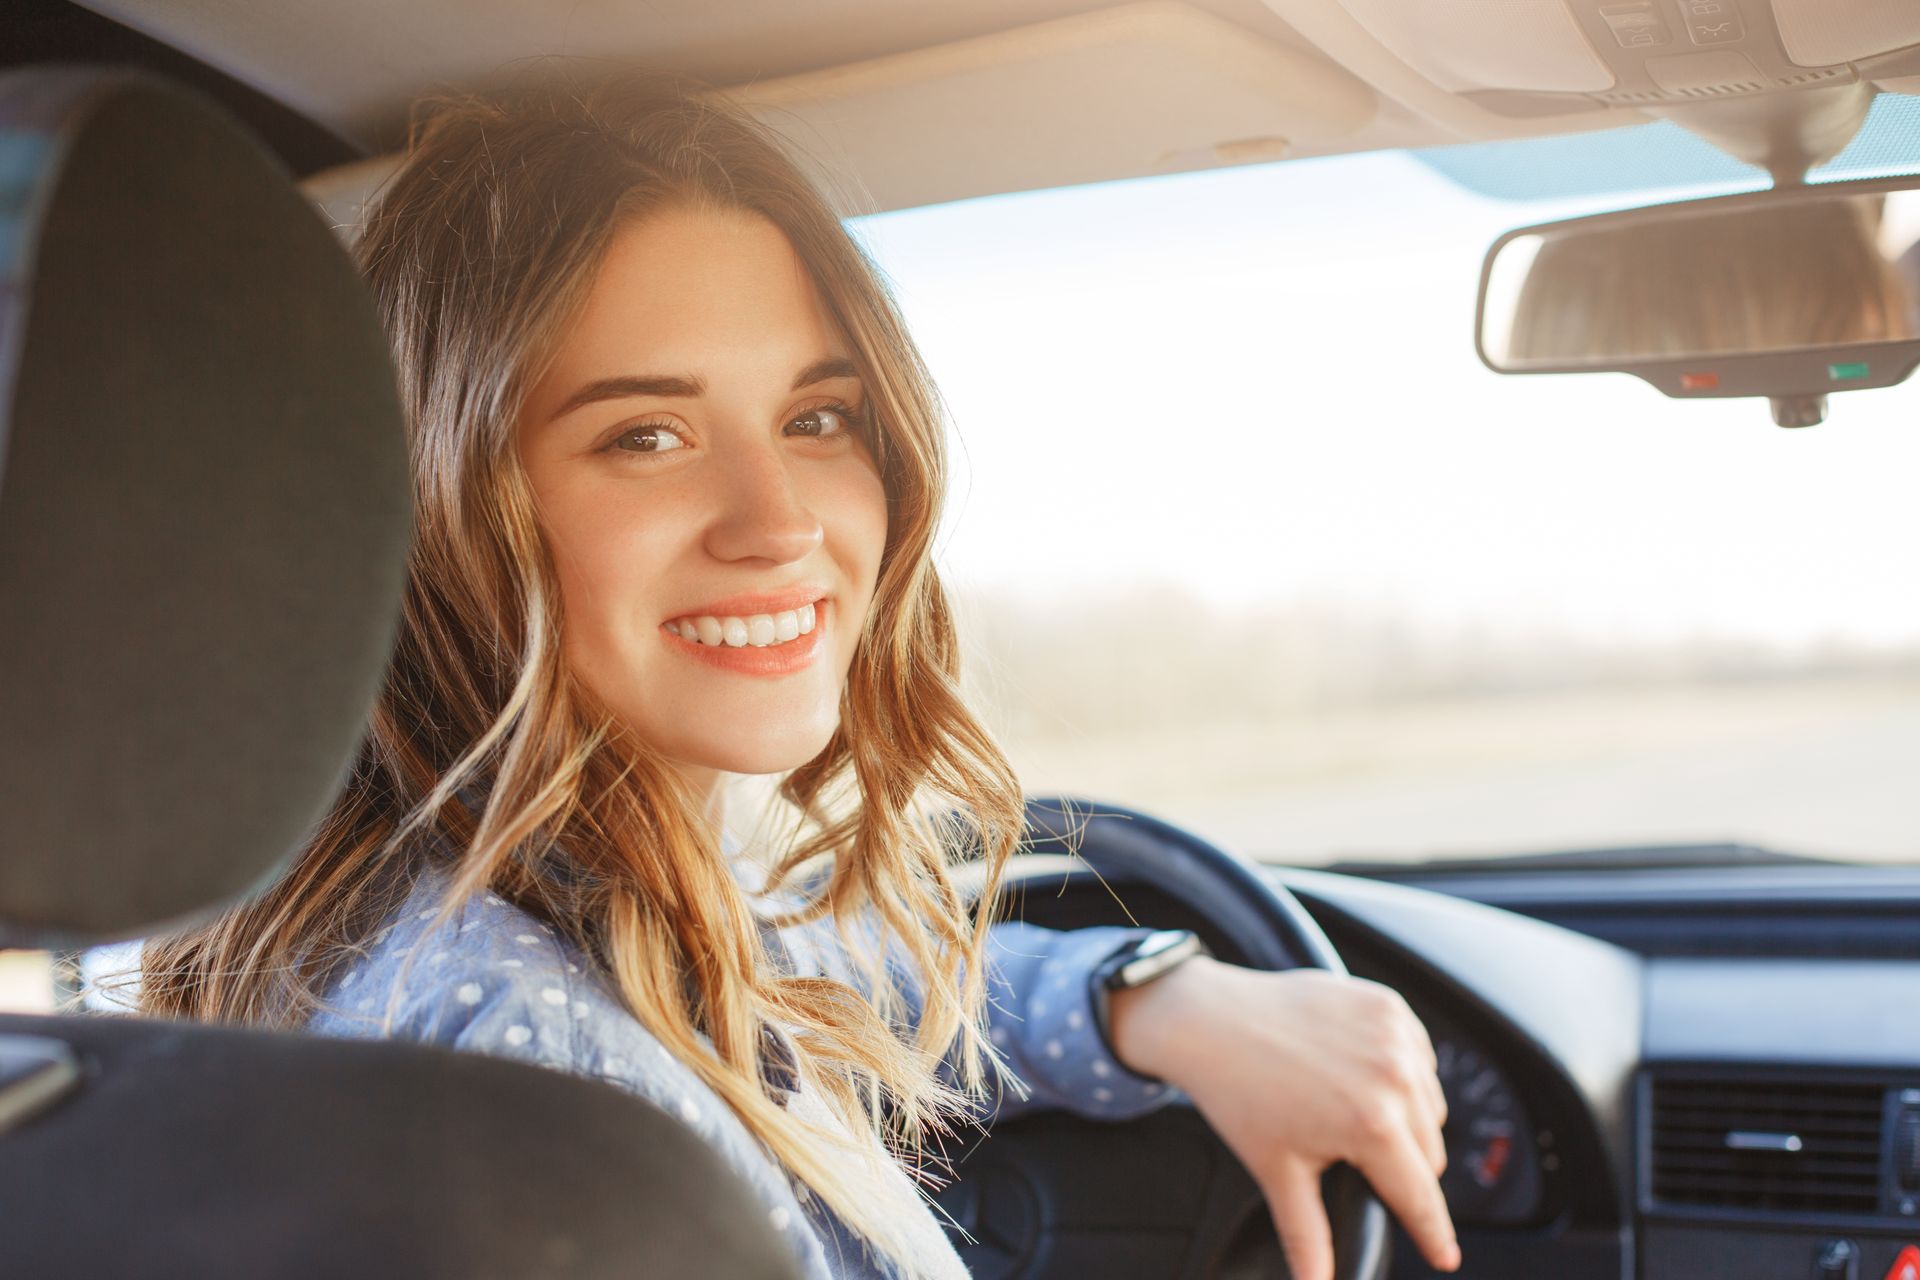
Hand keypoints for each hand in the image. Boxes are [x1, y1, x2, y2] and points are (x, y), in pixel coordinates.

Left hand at [1108, 958, 1458, 1279]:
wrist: (1209, 1018)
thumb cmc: (1239, 1093)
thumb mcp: (1278, 1171)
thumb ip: (1307, 1237)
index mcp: (1373, 1124)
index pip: (1420, 1196)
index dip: (1432, 1233)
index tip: (1445, 1257)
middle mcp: (1394, 1077)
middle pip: (1428, 1152)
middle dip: (1403, 1168)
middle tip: (1358, 1162)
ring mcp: (1394, 1035)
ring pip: (1429, 1104)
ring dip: (1408, 1118)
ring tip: (1355, 1114)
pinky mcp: (1388, 1004)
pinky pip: (1418, 1056)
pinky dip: (1403, 1072)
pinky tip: (1363, 1075)